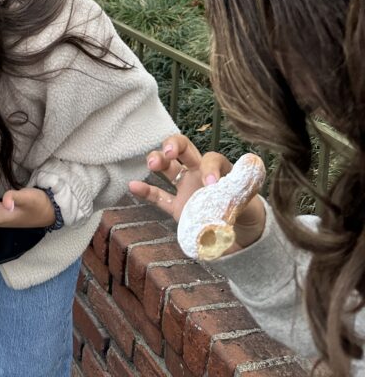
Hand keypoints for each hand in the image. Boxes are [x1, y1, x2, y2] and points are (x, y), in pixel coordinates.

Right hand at [128, 134, 265, 251]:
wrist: (241, 237)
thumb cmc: (247, 213)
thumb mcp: (249, 202)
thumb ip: (242, 191)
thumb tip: (242, 178)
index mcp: (219, 169)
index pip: (211, 158)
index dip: (210, 169)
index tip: (211, 185)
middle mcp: (200, 173)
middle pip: (184, 148)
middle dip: (173, 144)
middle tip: (169, 152)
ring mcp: (186, 188)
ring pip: (167, 168)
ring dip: (157, 160)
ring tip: (152, 164)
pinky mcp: (177, 207)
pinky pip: (158, 196)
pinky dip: (145, 191)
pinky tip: (133, 185)